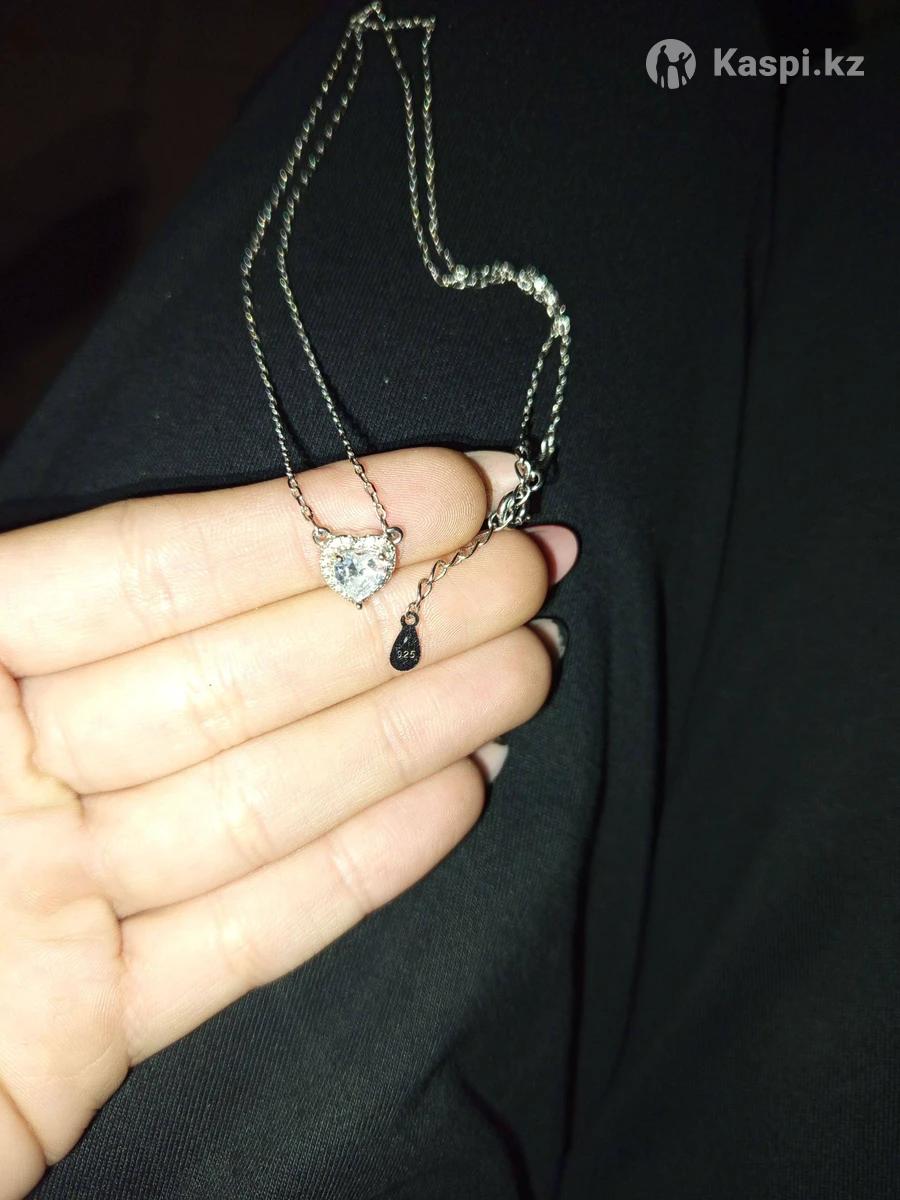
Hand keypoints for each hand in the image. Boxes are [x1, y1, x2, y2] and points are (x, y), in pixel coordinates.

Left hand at [0, 447, 575, 1196]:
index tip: (448, 491)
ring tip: (531, 667)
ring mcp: (59, 898)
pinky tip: (461, 795)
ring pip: (261, 795)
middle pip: (234, 677)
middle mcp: (9, 771)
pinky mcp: (92, 1028)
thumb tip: (86, 535)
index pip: (150, 574)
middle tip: (533, 565)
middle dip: (392, 617)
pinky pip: (243, 932)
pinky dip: (357, 871)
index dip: (305, 525)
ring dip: (407, 729)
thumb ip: (6, 603)